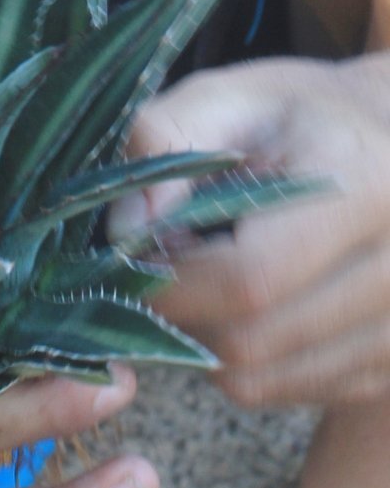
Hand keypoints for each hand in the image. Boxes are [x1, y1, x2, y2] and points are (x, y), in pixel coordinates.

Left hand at [115, 55, 389, 406]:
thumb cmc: (299, 116)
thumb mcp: (228, 96)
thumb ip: (163, 139)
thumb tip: (123, 230)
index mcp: (364, 185)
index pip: (249, 279)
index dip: (171, 282)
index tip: (136, 258)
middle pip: (251, 342)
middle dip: (182, 314)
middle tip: (173, 268)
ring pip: (263, 379)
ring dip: (208, 341)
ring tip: (216, 278)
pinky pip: (290, 391)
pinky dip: (250, 361)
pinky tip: (257, 304)